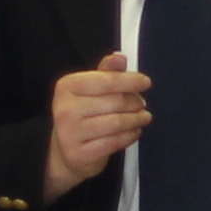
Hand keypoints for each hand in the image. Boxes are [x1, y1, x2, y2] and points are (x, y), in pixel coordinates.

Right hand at [45, 53, 151, 199]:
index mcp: (67, 86)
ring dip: (136, 119)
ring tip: (143, 117)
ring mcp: (70, 132)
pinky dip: (130, 136)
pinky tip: (135, 131)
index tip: (146, 82)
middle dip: (135, 102)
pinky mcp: (80, 153)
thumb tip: (120, 57)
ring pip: (117, 123)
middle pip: (115, 102)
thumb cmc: (82, 115)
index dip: (130, 81)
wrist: (65, 151)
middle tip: (142, 104)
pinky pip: (115, 142)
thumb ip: (105, 73)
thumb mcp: (89, 89)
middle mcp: (65, 108)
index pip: (106, 80)